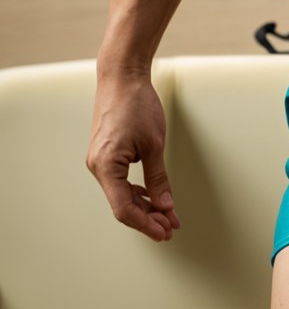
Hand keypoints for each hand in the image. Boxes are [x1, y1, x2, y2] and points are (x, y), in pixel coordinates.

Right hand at [85, 73, 181, 242]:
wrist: (121, 76)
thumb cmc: (136, 104)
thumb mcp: (154, 144)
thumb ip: (158, 179)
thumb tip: (165, 206)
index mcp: (106, 166)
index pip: (124, 209)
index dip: (145, 224)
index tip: (164, 232)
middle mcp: (98, 167)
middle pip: (123, 204)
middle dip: (148, 218)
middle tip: (171, 227)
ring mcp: (100, 160)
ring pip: (122, 194)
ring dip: (145, 206)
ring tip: (167, 216)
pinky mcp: (106, 154)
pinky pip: (120, 181)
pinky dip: (137, 191)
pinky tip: (154, 198)